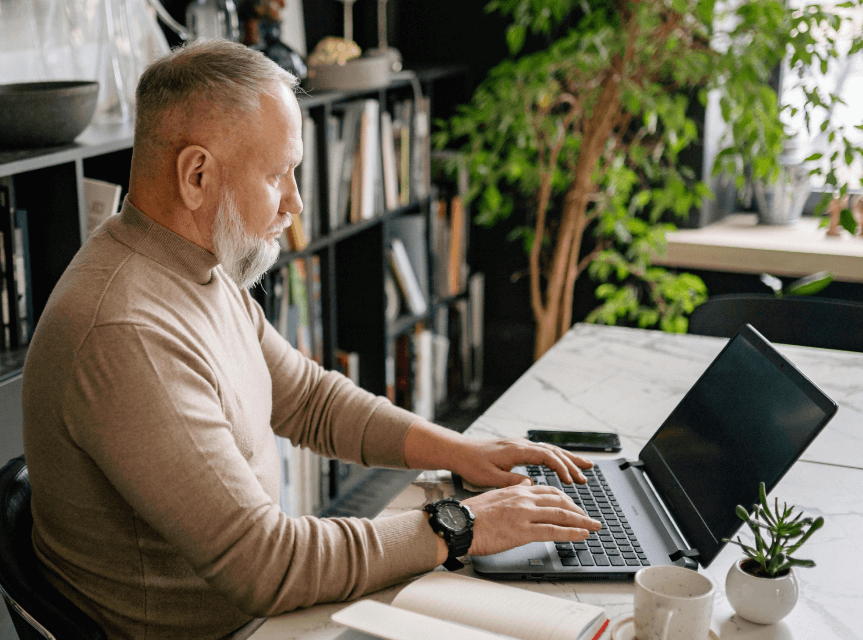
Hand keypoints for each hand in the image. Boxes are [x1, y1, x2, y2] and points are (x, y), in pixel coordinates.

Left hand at [451, 437, 593, 487]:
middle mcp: (521, 444)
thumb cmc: (472, 464)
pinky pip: (542, 451)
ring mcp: (520, 445)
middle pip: (553, 451)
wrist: (459, 451)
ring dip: (567, 459)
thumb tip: (531, 485)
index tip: (570, 481)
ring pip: (550, 449)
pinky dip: (556, 458)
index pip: (546, 456)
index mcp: (516, 450)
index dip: (561, 468)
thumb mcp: (489, 477)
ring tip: (584, 469)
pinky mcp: (518, 448)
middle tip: (585, 477)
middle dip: (572, 463)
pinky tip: (562, 466)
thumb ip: (511, 481)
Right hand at [462, 481, 601, 556]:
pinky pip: (554, 531)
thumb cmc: (470, 515)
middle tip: (589, 518)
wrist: (457, 524)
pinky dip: (572, 532)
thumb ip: (511, 496)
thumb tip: (523, 494)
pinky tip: (583, 535)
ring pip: (561, 515)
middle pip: (560, 501)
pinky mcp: (523, 531)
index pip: (549, 491)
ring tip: (594, 527)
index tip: (574, 507)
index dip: (565, 500)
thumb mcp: (493, 497)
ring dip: (582, 521)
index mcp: (516, 490)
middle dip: (578, 510)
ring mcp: (524, 514)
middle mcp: (524, 498)